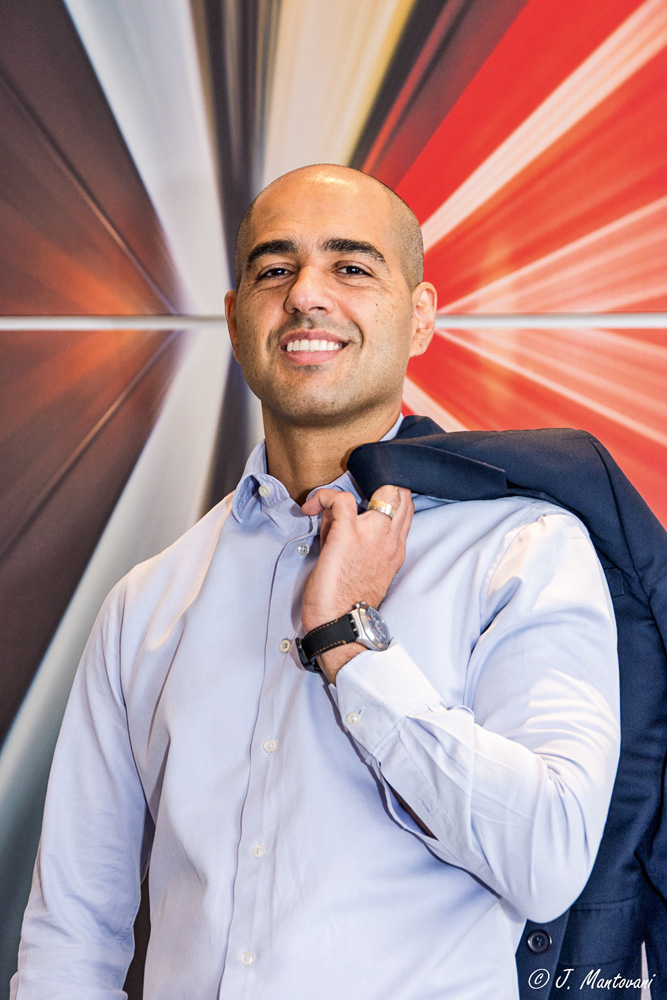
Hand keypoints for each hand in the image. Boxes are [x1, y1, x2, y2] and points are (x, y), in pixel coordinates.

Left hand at [300, 485, 412, 681]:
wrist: (341, 625)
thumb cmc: (346, 602)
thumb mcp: (367, 569)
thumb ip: (361, 542)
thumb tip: (336, 519)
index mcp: (396, 549)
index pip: (405, 507)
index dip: (387, 495)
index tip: (363, 501)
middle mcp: (390, 539)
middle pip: (400, 493)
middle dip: (375, 486)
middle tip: (347, 501)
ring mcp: (372, 534)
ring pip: (381, 489)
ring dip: (349, 493)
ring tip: (327, 510)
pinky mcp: (347, 534)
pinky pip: (339, 498)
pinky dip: (322, 496)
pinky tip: (310, 508)